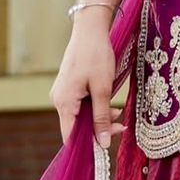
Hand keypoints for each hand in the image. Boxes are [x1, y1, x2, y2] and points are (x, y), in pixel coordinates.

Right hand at [49, 10, 127, 147]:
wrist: (90, 29)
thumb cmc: (96, 56)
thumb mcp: (103, 89)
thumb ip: (102, 117)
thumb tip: (102, 144)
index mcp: (63, 102)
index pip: (70, 136)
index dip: (86, 146)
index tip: (105, 149)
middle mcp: (58, 100)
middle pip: (77, 127)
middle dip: (99, 129)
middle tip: (122, 127)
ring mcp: (63, 93)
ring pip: (81, 116)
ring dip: (100, 118)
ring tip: (120, 114)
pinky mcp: (69, 88)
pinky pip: (81, 105)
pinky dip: (96, 107)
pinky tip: (111, 105)